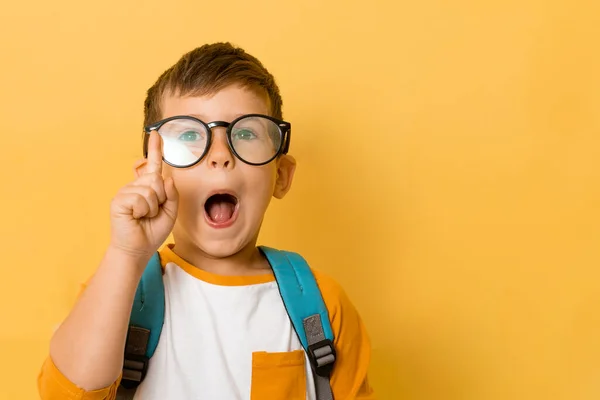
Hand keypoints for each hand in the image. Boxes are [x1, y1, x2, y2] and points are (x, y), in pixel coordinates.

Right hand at [108, 131, 178, 263]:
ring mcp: (126, 192)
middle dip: (161, 198)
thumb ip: (172, 195)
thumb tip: (167, 178)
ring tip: (143, 217)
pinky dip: (144, 210)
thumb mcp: (170, 212)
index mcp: (148, 188)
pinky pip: (141, 198)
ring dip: (153, 207)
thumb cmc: (152, 231)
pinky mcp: (119, 200)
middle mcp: (136, 186)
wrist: (138, 249)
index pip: (153, 166)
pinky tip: (136, 217)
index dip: (155, 149)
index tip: (157, 133)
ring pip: (151, 189)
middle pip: (157, 179)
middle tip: (152, 213)